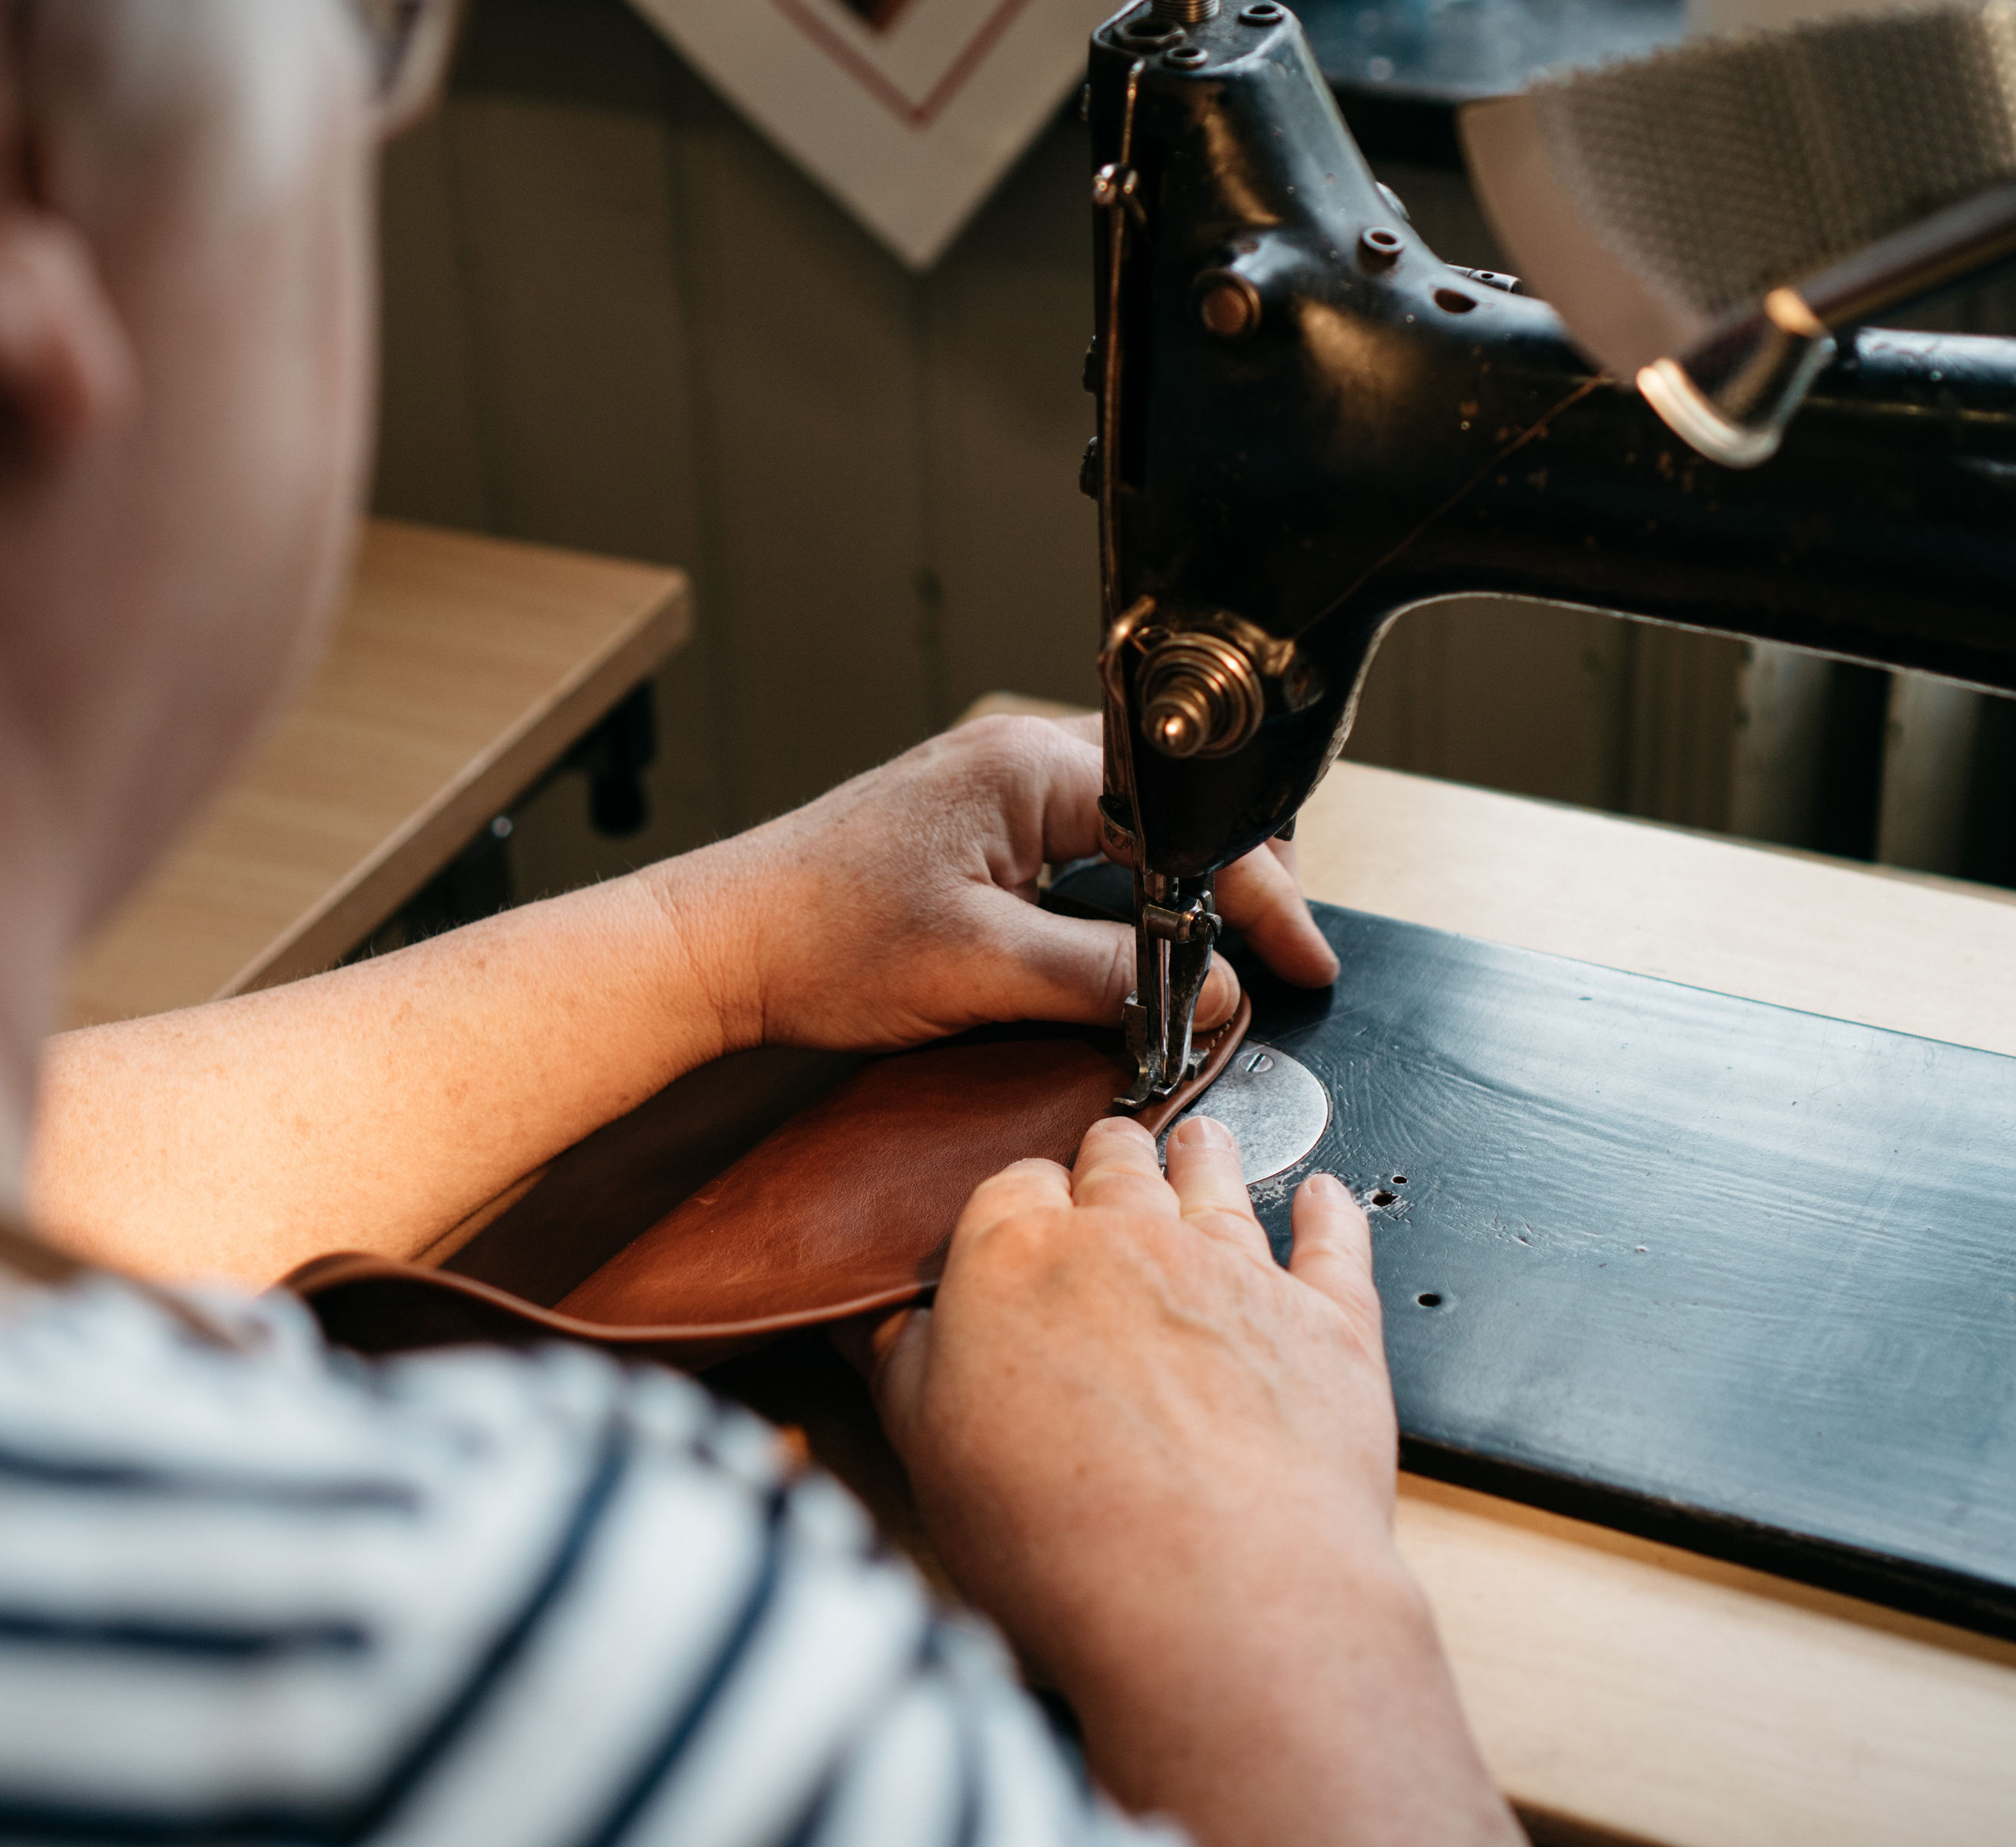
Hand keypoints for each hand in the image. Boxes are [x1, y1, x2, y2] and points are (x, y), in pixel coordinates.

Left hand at [642, 713, 1339, 1052]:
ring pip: (1134, 824)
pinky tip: (1134, 939)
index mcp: (1034, 768)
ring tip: (1218, 950)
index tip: (1298, 956)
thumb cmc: (820, 939)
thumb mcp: (984, 968)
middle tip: (1272, 954)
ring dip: (1181, 885)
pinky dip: (1126, 890)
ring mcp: (996, 786)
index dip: (1259, 895)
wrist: (717, 947)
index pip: (1189, 821)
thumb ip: (1109, 977)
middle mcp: (1021, 758)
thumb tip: (1212, 990)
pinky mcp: (975, 824)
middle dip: (1237, 878)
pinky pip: (1086, 844)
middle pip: (1177, 808)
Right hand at [871, 1115, 1522, 1846]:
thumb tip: (884, 1321)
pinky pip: (1333, 1241)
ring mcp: (1238, 1273)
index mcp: (1019, 1260)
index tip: (1022, 1216)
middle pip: (1118, 1166)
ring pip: (1219, 1183)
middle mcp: (1131, 1241)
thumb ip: (905, 1366)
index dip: (1019, 1201)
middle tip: (1111, 1153)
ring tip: (1203, 1141)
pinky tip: (1322, 1196)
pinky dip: (1328, 1211)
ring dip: (1208, 1157)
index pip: (1012, 1188)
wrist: (1219, 1598)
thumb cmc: (1067, 1544)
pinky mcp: (1328, 1321)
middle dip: (1111, 1156)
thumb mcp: (931, 1455)